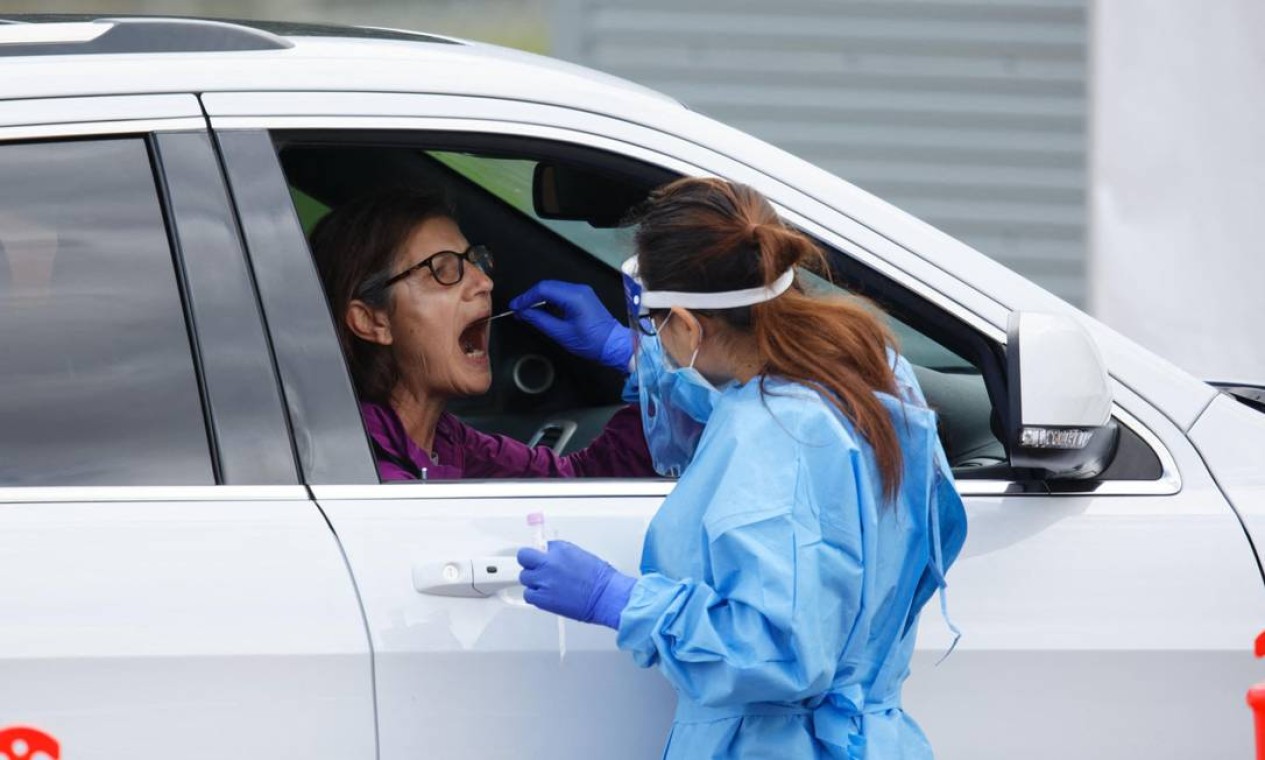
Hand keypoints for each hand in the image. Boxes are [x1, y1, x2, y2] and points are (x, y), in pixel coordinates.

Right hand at [509, 281, 632, 370]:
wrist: (615, 345)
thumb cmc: (592, 342)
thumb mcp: (562, 333)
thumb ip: (540, 320)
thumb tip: (524, 313)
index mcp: (574, 296)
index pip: (543, 289)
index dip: (526, 298)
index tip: (515, 307)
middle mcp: (579, 289)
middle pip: (547, 286)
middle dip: (531, 297)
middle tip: (518, 310)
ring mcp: (582, 292)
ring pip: (554, 289)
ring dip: (539, 299)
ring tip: (528, 312)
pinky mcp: (584, 297)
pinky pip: (562, 294)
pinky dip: (550, 301)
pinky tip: (542, 311)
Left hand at [517, 540, 635, 629]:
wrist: (606, 596)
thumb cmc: (600, 579)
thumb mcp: (581, 556)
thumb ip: (563, 555)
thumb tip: (553, 556)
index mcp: (560, 549)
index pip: (540, 546)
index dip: (541, 553)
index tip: (541, 557)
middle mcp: (549, 563)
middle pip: (524, 557)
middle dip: (529, 561)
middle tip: (534, 567)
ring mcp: (544, 581)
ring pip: (525, 577)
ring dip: (533, 580)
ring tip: (545, 585)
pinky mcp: (543, 598)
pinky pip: (528, 595)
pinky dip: (534, 595)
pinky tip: (544, 595)